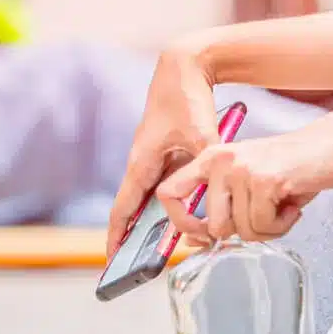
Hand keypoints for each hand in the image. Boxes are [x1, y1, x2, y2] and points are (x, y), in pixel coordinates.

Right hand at [106, 41, 223, 255]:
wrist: (183, 66)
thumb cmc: (185, 97)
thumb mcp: (200, 132)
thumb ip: (209, 162)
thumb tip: (220, 188)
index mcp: (141, 162)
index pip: (124, 208)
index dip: (117, 236)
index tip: (112, 260)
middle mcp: (143, 163)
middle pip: (134, 210)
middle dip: (134, 238)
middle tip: (135, 267)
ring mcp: (153, 159)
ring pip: (151, 201)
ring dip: (154, 224)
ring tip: (160, 251)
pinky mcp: (166, 154)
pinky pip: (165, 187)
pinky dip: (172, 205)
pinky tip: (185, 219)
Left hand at [157, 113, 332, 243]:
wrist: (332, 143)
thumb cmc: (292, 166)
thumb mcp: (249, 184)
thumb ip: (222, 208)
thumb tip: (197, 242)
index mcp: (211, 158)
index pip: (169, 192)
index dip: (180, 223)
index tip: (200, 236)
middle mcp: (221, 161)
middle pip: (214, 226)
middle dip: (244, 232)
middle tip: (265, 218)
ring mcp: (241, 169)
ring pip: (243, 230)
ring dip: (268, 229)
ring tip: (282, 207)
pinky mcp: (264, 180)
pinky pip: (265, 224)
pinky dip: (282, 225)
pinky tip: (292, 206)